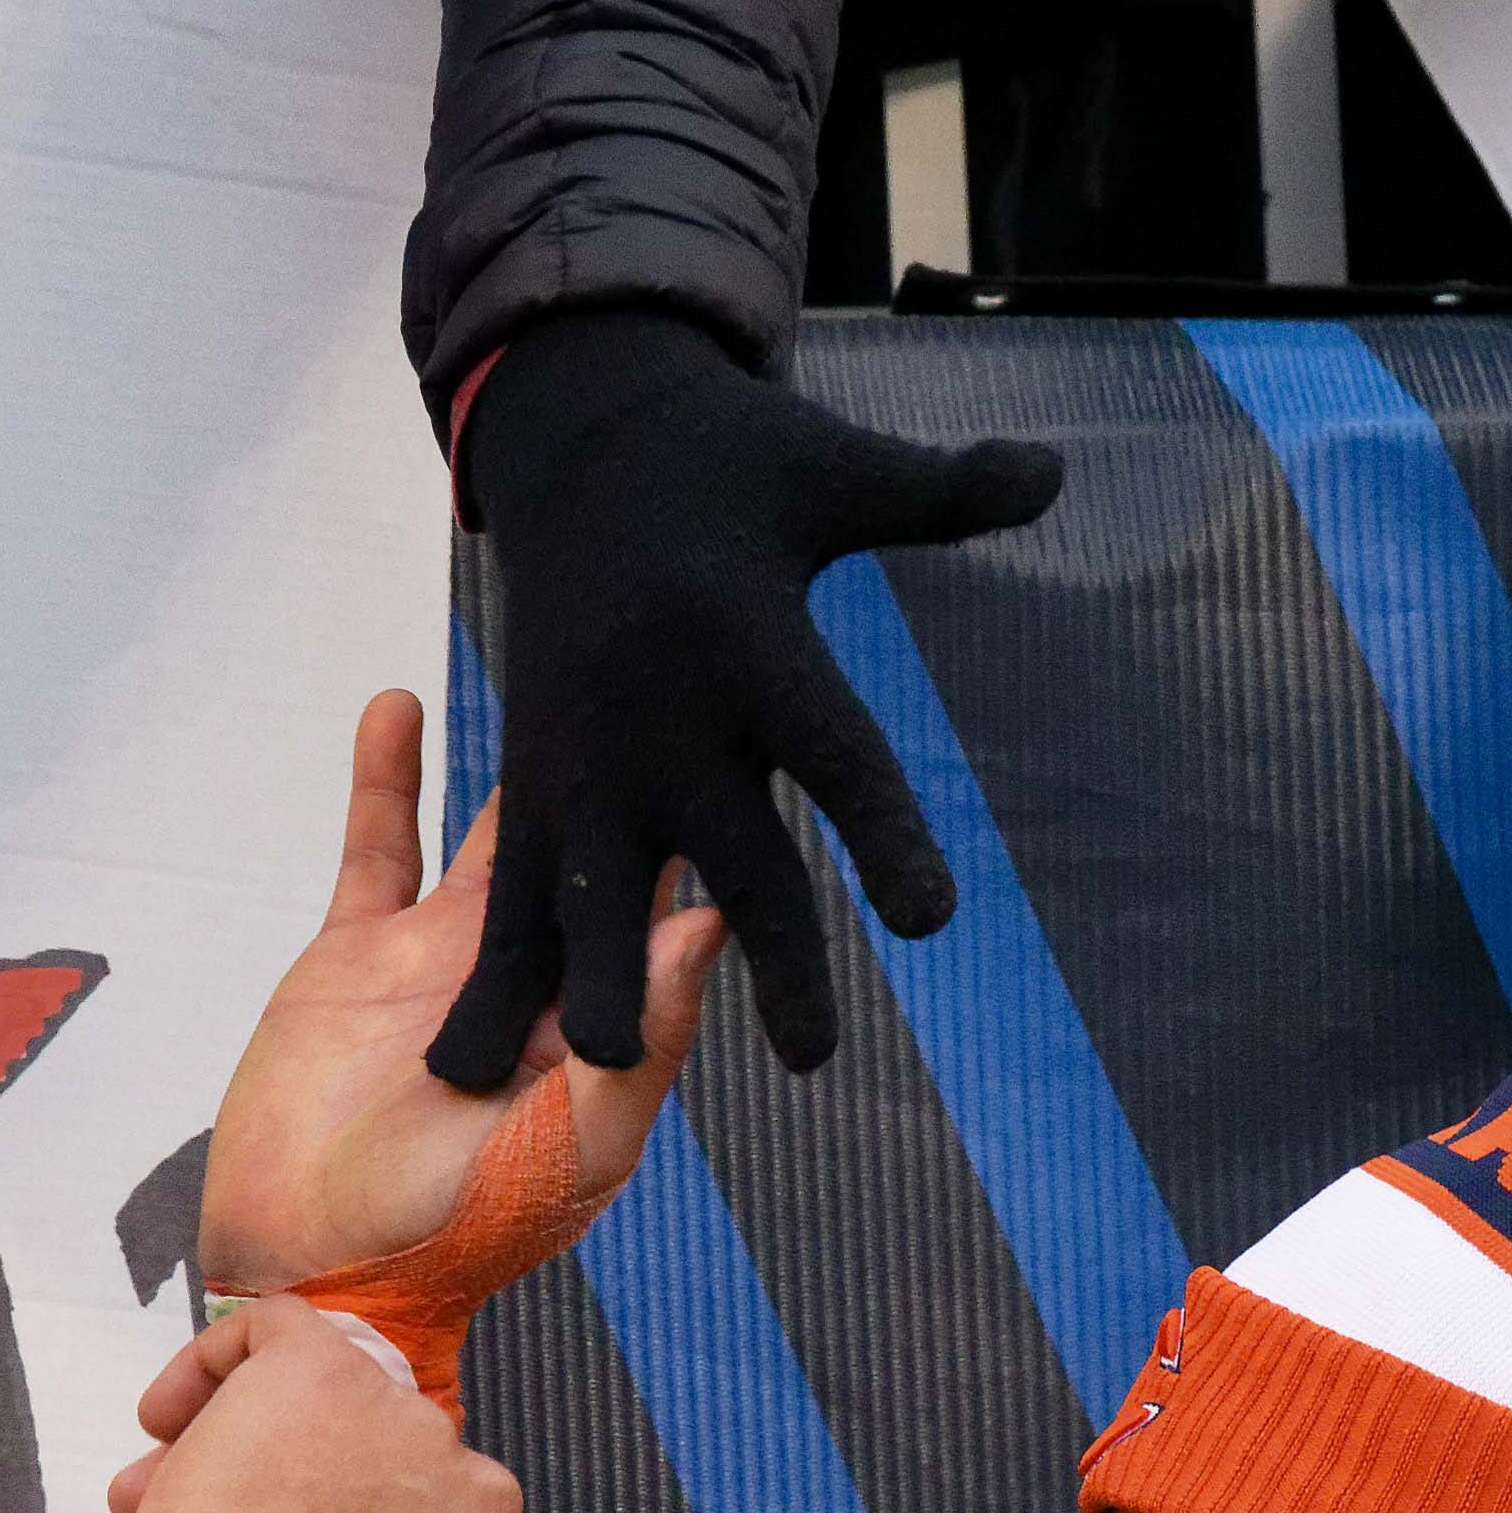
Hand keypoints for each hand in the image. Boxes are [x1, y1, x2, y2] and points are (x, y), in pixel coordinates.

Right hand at [211, 690, 719, 1297]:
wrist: (317, 1275)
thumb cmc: (456, 1235)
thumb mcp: (568, 1146)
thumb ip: (640, 1037)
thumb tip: (713, 919)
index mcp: (599, 1023)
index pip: (669, 908)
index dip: (704, 826)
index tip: (744, 726)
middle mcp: (533, 980)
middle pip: (590, 845)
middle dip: (619, 758)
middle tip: (653, 648)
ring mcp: (444, 958)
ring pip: (493, 827)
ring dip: (515, 748)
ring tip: (543, 650)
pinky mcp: (357, 951)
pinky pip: (381, 843)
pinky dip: (389, 774)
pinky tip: (399, 698)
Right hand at [433, 307, 1059, 1087]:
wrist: (578, 443)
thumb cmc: (726, 466)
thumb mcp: (833, 471)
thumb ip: (937, 495)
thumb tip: (1050, 468)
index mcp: (755, 650)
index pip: (837, 753)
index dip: (882, 831)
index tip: (931, 918)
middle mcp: (669, 718)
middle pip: (736, 856)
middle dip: (774, 957)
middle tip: (815, 1059)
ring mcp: (589, 760)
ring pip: (597, 895)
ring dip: (602, 985)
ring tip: (602, 1069)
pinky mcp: (529, 787)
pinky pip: (507, 896)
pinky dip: (490, 979)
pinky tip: (462, 1066)